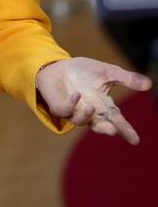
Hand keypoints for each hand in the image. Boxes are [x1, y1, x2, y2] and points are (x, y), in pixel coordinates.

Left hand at [36, 57, 151, 144]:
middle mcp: (90, 112)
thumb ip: (126, 79)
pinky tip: (76, 95)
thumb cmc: (83, 72)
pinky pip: (64, 111)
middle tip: (114, 130)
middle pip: (100, 126)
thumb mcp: (107, 72)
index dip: (126, 130)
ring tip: (91, 107)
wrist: (59, 67)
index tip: (135, 140)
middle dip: (106, 129)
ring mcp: (74, 111)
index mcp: (103, 106)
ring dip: (86, 116)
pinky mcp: (59, 107)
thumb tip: (149, 84)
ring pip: (81, 120)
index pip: (117, 121)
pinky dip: (70, 105)